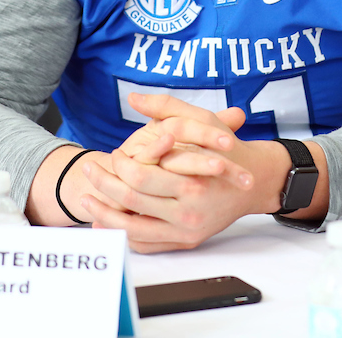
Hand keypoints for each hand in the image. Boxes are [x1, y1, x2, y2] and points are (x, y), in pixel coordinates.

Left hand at [80, 94, 285, 252]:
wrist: (255, 183)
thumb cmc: (228, 149)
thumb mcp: (204, 121)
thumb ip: (167, 107)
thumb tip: (133, 97)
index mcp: (192, 182)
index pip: (140, 177)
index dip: (119, 165)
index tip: (112, 154)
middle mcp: (189, 212)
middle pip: (132, 202)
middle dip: (104, 185)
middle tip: (89, 171)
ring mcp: (186, 231)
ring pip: (132, 229)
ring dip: (104, 215)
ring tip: (87, 201)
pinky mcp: (186, 242)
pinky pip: (146, 244)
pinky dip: (122, 235)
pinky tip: (105, 223)